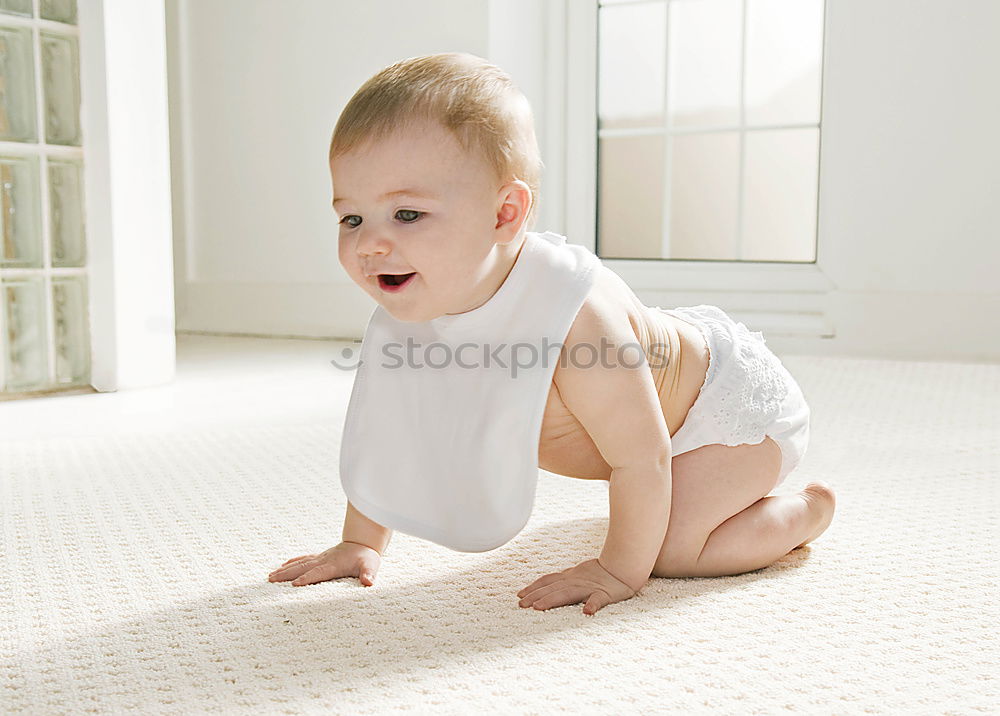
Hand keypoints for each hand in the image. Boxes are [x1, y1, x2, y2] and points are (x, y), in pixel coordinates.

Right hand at [267, 541, 380, 586]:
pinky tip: (282, 566)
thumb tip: (368, 582)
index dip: (307, 578)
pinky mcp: (320, 557)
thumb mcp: (371, 565)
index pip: (319, 572)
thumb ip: (369, 574)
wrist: (363, 542)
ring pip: (300, 563)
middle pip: (303, 567)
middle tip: (271, 579)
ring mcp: (320, 557)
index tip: (294, 584)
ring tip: (270, 576)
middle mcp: (324, 560)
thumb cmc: (367, 557)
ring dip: (285, 569)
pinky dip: (292, 562)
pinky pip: (303, 559)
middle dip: (287, 574)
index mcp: (335, 564)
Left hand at [517, 558, 638, 614]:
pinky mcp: (604, 594)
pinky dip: (592, 605)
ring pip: (568, 594)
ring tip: (539, 607)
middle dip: (536, 596)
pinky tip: (587, 613)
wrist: (623, 568)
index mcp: (569, 578)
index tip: (519, 595)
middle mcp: (576, 582)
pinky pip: (598, 600)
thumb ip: (561, 581)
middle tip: (521, 604)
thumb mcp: (576, 575)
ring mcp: (589, 588)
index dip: (534, 587)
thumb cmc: (598, 575)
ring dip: (552, 599)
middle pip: (553, 588)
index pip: (548, 581)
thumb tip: (542, 586)